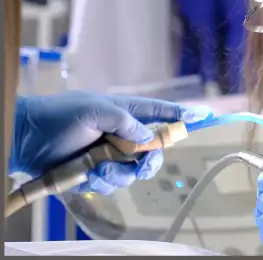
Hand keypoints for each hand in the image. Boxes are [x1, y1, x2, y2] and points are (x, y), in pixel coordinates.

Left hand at [9, 92, 212, 194]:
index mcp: (125, 112)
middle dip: (150, 160)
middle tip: (143, 164)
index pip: (160, 112)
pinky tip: (87, 174)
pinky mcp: (96, 173)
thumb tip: (149, 139)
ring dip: (119, 172)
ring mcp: (110, 155)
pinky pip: (113, 183)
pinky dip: (102, 181)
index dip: (181, 114)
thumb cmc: (61, 116)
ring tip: (98, 167)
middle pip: (153, 150)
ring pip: (133, 171)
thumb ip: (126, 123)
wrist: (27, 138)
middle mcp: (122, 134)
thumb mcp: (96, 110)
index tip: (204, 116)